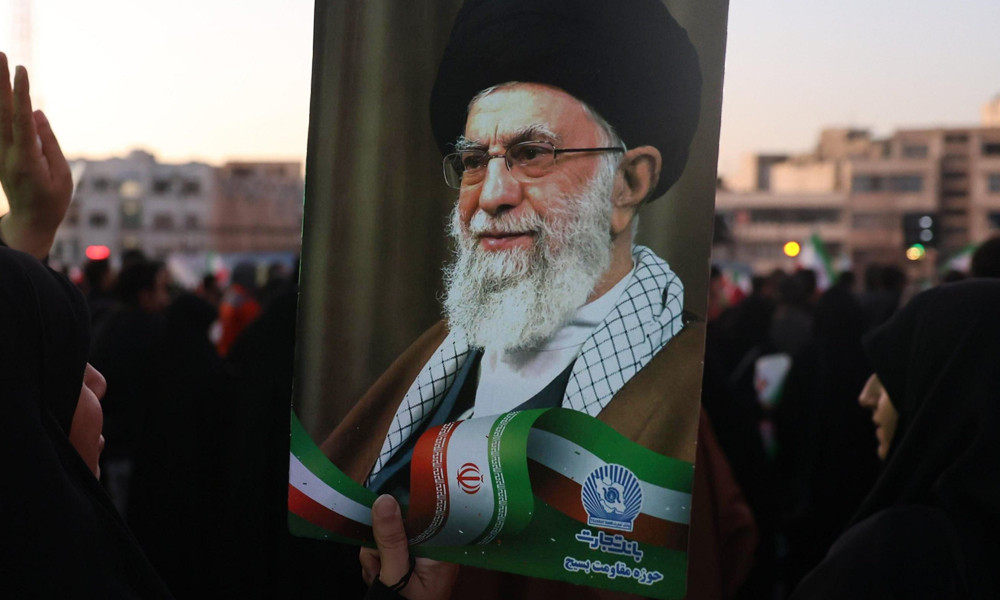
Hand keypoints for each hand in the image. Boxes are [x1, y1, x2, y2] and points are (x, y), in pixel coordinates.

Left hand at [0, 52, 72, 259]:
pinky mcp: (0, 153)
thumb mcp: (62, 175)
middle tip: (0, 55)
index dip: (20, 94)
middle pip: (1, 112)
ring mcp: (0, 153)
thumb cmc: (52, 201)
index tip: (21, 69)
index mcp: (26, 161)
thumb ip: (49, 142)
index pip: (21, 120)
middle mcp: (7, 154)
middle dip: (0, 83)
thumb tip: (35, 112)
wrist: (31, 222)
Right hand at [360, 494, 458, 599]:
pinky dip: (377, 562)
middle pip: (401, 523)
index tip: (379, 516)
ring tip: (379, 576)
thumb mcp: (395, 577)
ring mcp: (422, 554)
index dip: (398, 512)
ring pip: (388, 536)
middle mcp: (436, 547)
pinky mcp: (409, 559)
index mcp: (442, 548)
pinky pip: (386, 548)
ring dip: (375, 556)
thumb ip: (390, 540)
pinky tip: (379, 576)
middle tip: (378, 567)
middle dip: (381, 543)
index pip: (423, 511)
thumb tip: (385, 501)